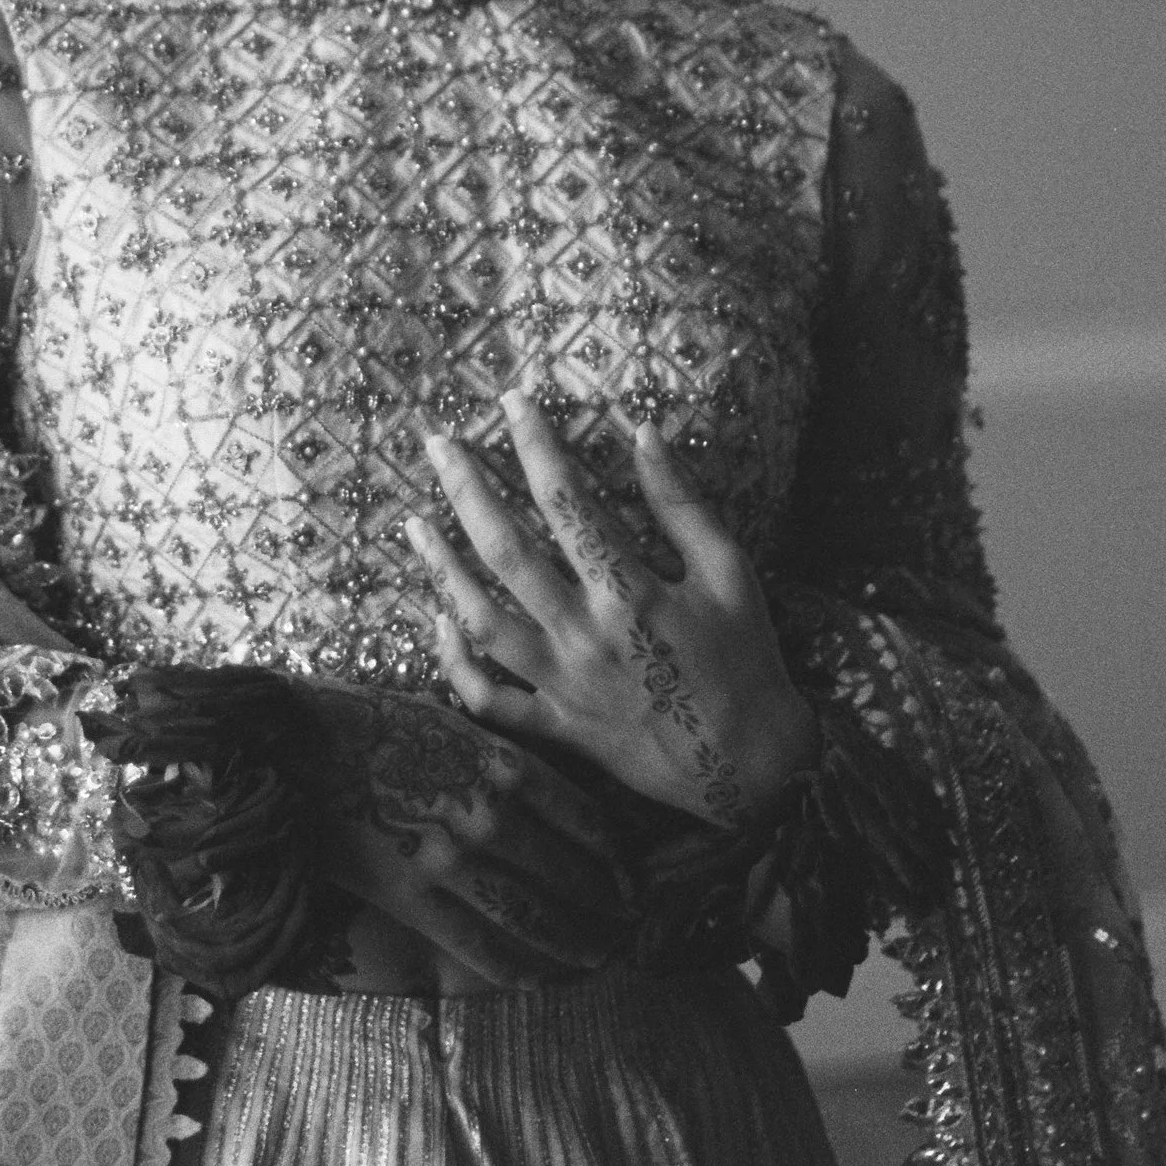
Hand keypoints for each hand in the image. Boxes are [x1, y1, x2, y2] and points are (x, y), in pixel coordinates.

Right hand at [299, 685, 636, 990]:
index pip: (587, 821)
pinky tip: (541, 979)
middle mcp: (491, 815)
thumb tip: (539, 796)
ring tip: (597, 959)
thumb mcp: (451, 720)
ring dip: (575, 945)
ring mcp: (453, 860)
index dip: (617, 860)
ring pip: (535, 917)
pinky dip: (518, 968)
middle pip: (571, 876)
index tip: (630, 880)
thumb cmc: (371, 723)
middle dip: (606, 909)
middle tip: (628, 929)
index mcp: (505, 765)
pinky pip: (479, 944)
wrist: (296, 743)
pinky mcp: (414, 896)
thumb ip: (498, 761)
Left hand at [410, 392, 816, 832]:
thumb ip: (683, 503)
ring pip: (481, 623)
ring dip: (442, 570)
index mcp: (632, 591)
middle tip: (437, 444)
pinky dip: (456, 664)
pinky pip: (490, 699)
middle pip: (506, 553)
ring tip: (415, 524)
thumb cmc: (745, 658)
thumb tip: (644, 432)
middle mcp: (586, 635)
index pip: (567, 501)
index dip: (535, 445)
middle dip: (466, 491)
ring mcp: (564, 684)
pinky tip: (437, 622)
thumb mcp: (730, 571)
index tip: (512, 401)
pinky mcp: (557, 725)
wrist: (750, 765)